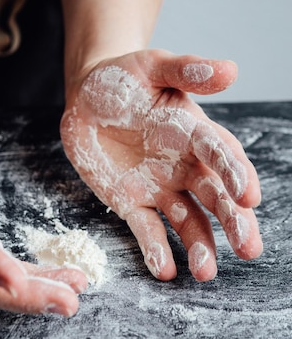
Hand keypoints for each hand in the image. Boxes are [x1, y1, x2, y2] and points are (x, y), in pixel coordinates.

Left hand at [61, 49, 262, 281]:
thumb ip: (187, 70)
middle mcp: (184, 165)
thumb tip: (231, 70)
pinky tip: (164, 271)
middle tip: (249, 248)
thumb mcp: (153, 66)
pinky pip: (147, 229)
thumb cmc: (126, 77)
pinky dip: (156, 250)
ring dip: (200, 246)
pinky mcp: (132, 202)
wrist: (88, 96)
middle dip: (232, 221)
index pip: (221, 154)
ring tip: (205, 272)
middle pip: (214, 196)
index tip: (249, 196)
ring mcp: (159, 187)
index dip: (236, 174)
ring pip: (188, 221)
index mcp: (194, 131)